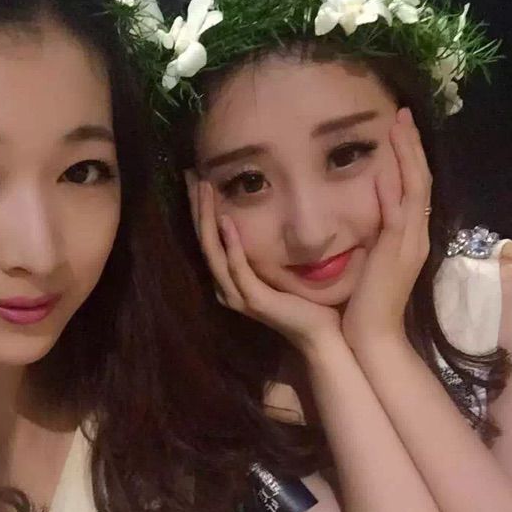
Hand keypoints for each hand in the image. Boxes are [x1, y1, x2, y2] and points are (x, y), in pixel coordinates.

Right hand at [186, 172, 342, 354]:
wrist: (320, 334)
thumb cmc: (304, 301)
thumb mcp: (278, 269)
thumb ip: (266, 249)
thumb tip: (267, 216)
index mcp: (230, 279)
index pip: (208, 239)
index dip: (200, 210)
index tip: (197, 180)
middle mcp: (226, 286)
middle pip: (203, 241)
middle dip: (197, 208)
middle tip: (191, 177)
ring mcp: (237, 294)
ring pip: (213, 251)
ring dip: (207, 218)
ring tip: (204, 190)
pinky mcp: (253, 300)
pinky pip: (237, 268)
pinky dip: (230, 244)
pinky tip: (226, 221)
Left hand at [342, 108, 431, 345]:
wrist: (371, 334)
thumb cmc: (364, 301)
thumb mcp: (369, 260)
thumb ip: (370, 235)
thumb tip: (362, 212)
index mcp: (409, 236)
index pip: (413, 187)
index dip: (409, 157)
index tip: (398, 130)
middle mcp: (416, 235)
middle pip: (420, 180)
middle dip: (411, 146)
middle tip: (402, 115)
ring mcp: (409, 243)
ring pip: (415, 188)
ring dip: (406, 156)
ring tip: (398, 125)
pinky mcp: (396, 253)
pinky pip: (397, 215)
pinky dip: (391, 191)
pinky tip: (382, 169)